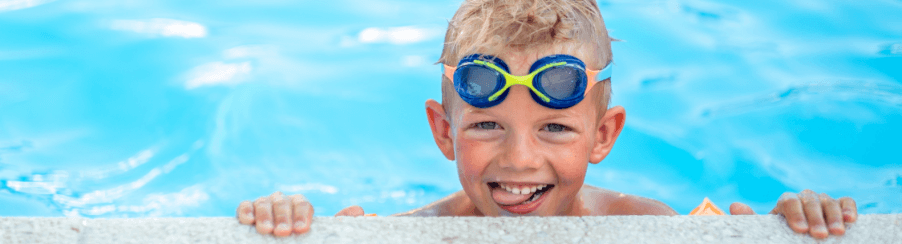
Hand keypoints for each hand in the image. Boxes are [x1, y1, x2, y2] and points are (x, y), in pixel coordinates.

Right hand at [236, 191, 364, 235]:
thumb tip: (359, 210)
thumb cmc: (302, 238)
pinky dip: (246, 211)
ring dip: (265, 215)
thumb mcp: (319, 233)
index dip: (302, 214)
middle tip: (284, 233)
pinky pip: (244, 206)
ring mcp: (264, 204)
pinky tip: (248, 221)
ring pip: (263, 202)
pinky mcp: (247, 211)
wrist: (284, 241)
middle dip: (283, 216)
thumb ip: (337, 223)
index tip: (302, 229)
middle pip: (283, 202)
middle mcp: (282, 201)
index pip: (302, 204)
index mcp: (300, 205)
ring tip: (267, 231)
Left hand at [729, 189, 857, 238]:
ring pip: (828, 201)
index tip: (800, 230)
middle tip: (819, 236)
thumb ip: (752, 219)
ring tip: (837, 232)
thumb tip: (734, 206)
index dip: (795, 213)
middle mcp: (804, 198)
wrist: (796, 236)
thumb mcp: (767, 230)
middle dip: (816, 218)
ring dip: (833, 216)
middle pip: (810, 201)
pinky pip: (845, 201)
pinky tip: (851, 219)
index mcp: (785, 202)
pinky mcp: (839, 206)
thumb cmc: (781, 234)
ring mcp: (822, 200)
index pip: (789, 201)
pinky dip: (848, 207)